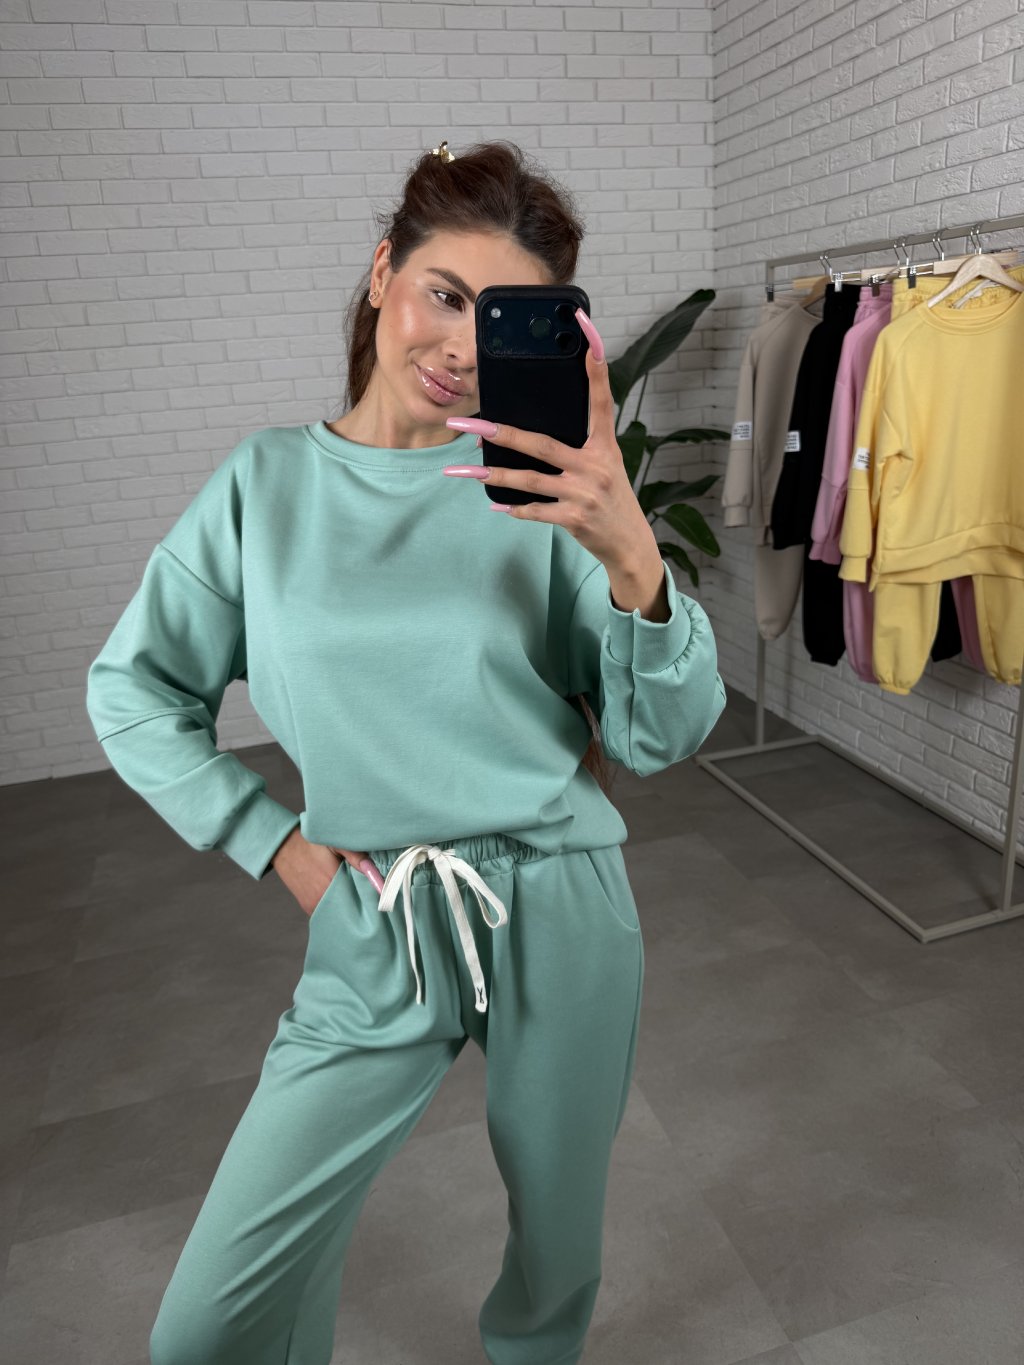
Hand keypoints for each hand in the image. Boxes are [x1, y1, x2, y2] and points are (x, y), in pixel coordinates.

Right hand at [271, 829, 383, 916]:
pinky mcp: (308, 907)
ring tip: (356, 895)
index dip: (371, 897)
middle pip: (351, 909)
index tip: (381, 896)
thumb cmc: (310, 842)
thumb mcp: (334, 843)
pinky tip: (342, 897)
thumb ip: (355, 856)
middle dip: (362, 904)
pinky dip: (336, 907)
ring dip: (348, 906)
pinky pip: (328, 912)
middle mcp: (322, 898)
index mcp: (332, 882)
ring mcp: (314, 905)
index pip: (360, 899)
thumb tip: (375, 873)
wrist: (282, 847)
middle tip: (371, 896)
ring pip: (339, 912)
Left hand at [442, 307, 654, 572]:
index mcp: (604, 445)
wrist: (630, 544)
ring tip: (462, 469)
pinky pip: (536, 511)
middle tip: (467, 422)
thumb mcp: (604, 465)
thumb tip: (525, 434)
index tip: (586, 330)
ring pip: (530, 480)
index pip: (600, 399)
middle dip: (500, 431)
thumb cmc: (611, 499)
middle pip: (541, 443)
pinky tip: (495, 505)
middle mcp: (595, 465)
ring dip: (493, 474)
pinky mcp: (575, 518)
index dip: (595, 366)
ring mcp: (584, 492)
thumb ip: (576, 446)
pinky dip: (515, 509)